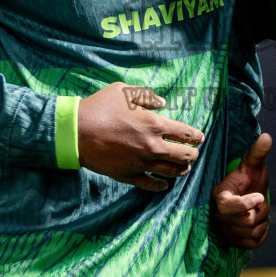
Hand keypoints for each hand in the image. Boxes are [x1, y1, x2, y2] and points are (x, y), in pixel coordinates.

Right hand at [76, 82, 203, 192]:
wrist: (75, 132)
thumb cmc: (99, 107)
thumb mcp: (123, 91)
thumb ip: (147, 96)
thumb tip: (162, 104)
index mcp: (154, 124)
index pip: (185, 133)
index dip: (196, 136)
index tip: (200, 137)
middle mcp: (152, 146)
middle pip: (183, 155)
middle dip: (192, 153)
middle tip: (194, 152)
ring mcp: (140, 163)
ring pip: (171, 171)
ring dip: (181, 169)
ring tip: (185, 168)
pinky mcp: (128, 175)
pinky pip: (150, 184)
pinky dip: (160, 185)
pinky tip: (164, 184)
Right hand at [211, 133, 272, 248]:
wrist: (244, 196)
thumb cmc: (247, 180)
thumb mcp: (252, 165)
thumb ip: (257, 153)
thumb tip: (267, 137)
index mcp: (219, 197)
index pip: (228, 207)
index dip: (246, 203)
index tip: (259, 195)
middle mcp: (218, 217)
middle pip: (247, 221)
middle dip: (261, 211)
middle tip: (259, 200)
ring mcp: (225, 231)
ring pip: (253, 233)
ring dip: (263, 222)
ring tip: (257, 211)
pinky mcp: (234, 243)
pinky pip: (255, 244)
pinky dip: (263, 234)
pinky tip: (259, 223)